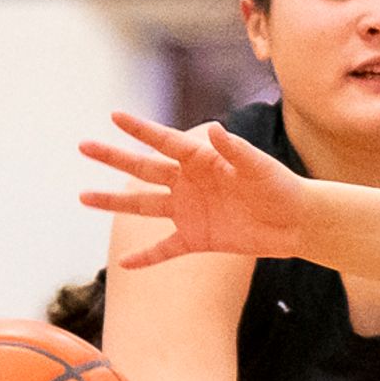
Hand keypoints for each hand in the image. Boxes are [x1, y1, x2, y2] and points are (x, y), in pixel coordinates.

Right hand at [78, 115, 311, 266]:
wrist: (296, 222)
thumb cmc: (280, 187)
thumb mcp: (259, 167)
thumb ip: (236, 150)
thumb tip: (214, 129)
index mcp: (202, 160)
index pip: (165, 141)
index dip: (140, 129)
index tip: (114, 116)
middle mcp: (188, 183)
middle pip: (143, 169)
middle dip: (113, 158)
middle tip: (84, 145)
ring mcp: (188, 211)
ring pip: (143, 205)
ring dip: (114, 201)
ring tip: (83, 197)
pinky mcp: (196, 239)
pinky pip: (164, 249)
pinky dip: (146, 257)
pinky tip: (124, 264)